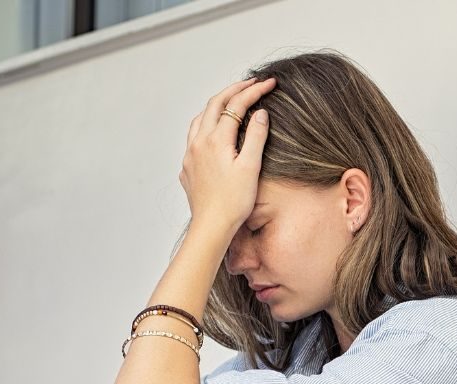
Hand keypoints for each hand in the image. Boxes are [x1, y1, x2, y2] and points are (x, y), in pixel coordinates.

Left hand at [180, 75, 274, 233]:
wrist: (212, 227)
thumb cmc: (234, 202)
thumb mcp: (251, 167)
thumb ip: (255, 136)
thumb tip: (259, 113)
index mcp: (216, 140)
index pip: (236, 105)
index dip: (254, 91)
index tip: (269, 83)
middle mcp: (199, 142)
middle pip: (214, 104)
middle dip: (234, 90)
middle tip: (252, 84)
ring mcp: (190, 154)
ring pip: (200, 118)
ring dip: (216, 105)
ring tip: (232, 102)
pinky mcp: (187, 167)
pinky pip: (194, 136)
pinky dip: (206, 124)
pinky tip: (214, 132)